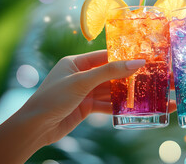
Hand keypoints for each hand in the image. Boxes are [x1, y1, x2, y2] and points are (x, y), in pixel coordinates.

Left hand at [0, 50, 146, 162]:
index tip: (144, 58)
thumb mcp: (82, 81)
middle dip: (129, 77)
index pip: (105, 56)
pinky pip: (106, 104)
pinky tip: (131, 108)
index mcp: (76, 62)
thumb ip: (109, 71)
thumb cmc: (52, 98)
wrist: (35, 128)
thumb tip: (136, 62)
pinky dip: (117, 106)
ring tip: (146, 95)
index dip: (124, 57)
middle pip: (110, 74)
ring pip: (110, 90)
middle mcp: (82, 75)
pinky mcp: (86, 106)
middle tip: (150, 77)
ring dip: (126, 94)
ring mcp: (84, 91)